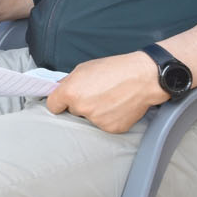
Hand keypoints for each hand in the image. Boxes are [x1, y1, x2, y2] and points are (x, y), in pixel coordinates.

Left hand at [46, 51, 163, 132]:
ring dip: (95, 111)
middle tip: (96, 93)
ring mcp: (96, 120)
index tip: (63, 101)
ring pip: (89, 118)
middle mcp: (81, 108)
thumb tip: (58, 89)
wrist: (143, 78)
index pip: (53, 105)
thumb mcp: (85, 68)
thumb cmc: (115, 69)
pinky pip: (104, 124)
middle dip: (80, 104)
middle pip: (72, 111)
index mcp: (71, 92)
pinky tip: (117, 106)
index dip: (58, 102)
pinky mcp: (111, 128)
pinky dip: (109, 118)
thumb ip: (69, 81)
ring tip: (110, 98)